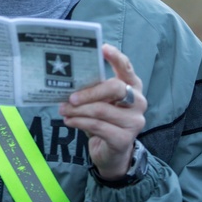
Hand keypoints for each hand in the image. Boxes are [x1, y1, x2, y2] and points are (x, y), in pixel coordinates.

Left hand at [59, 43, 146, 179]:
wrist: (112, 153)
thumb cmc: (104, 121)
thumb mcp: (100, 102)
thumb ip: (93, 90)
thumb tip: (68, 80)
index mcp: (133, 87)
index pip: (127, 68)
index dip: (116, 57)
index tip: (103, 48)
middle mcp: (139, 102)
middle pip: (115, 88)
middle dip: (90, 92)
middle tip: (71, 96)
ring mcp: (134, 121)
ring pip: (102, 110)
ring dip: (78, 110)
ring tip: (63, 110)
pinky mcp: (125, 139)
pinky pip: (98, 126)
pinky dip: (80, 122)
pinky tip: (69, 121)